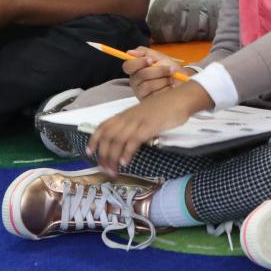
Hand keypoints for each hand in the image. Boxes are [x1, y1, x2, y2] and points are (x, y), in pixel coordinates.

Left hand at [87, 82, 212, 174]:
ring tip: (113, 171)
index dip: (94, 139)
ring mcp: (138, 121)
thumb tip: (127, 139)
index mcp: (126, 114)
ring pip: (118, 140)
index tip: (90, 152)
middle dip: (103, 155)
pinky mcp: (149, 126)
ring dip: (113, 157)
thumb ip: (134, 123)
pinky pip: (133, 140)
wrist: (181, 99)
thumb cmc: (164, 107)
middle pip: (108, 136)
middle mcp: (128, 117)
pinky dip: (127, 152)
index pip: (103, 126)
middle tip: (103, 169)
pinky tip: (125, 162)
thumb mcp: (143, 114)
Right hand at [123, 47, 182, 98]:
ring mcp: (141, 93)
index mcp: (136, 70)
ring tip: (172, 79)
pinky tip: (171, 87)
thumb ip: (144, 53)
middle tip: (171, 69)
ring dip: (164, 80)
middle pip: (141, 75)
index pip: (128, 66)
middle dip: (159, 71)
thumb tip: (130, 52)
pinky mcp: (148, 102)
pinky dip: (166, 89)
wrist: (183, 81)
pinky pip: (155, 95)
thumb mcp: (158, 57)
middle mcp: (135, 82)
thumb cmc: (169, 68)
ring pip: (148, 85)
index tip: (151, 60)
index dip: (138, 62)